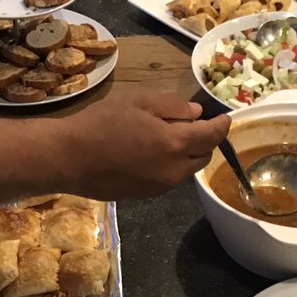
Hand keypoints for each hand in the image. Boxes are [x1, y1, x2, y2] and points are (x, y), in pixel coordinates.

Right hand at [59, 92, 231, 198]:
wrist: (69, 159)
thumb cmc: (101, 124)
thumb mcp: (138, 102)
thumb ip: (172, 107)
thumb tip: (196, 115)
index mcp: (175, 144)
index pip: (212, 136)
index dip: (222, 126)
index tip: (226, 118)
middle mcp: (174, 170)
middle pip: (203, 156)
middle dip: (204, 140)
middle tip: (191, 125)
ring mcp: (161, 186)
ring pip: (187, 170)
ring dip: (187, 154)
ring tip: (168, 138)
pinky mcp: (148, 195)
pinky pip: (170, 178)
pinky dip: (171, 165)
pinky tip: (151, 153)